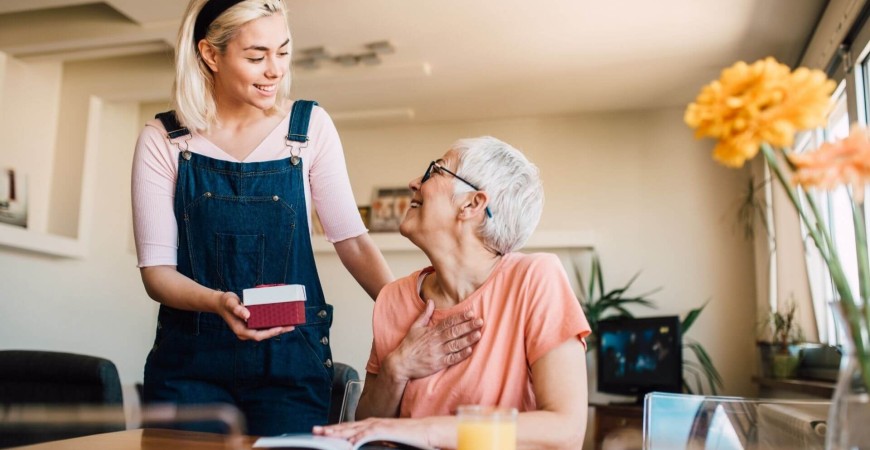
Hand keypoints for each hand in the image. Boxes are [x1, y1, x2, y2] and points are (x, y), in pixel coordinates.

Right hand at [215, 291, 293, 340]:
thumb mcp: (230, 303)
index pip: (258, 335)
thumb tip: (247, 315)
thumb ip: (237, 308)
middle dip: (278, 331)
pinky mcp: (253, 325)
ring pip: (266, 332)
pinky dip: (274, 325)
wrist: (222, 303)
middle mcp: (246, 333)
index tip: (280, 328)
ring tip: (291, 324)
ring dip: (278, 329)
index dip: (270, 333)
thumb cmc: (226, 302)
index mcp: (241, 331)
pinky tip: (283, 321)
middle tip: (291, 326)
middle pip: (265, 335)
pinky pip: (265, 327)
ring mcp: (250, 330)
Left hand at [313, 418, 431, 445]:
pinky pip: (370, 434)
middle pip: (348, 426)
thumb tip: (361, 446)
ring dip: (339, 432)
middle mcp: (375, 422)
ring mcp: (381, 425)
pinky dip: (359, 437)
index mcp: (374, 424)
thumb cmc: (411, 438)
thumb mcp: (388, 441)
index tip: (322, 433)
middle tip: (315, 431)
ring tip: (326, 435)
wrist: (428, 431)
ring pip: (355, 428)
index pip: (350, 427)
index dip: (335, 429)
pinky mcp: (388, 430)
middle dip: (331, 429)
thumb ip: (376, 442)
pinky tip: (350, 443)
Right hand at [386, 299, 482, 381]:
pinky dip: (461, 355)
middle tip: (480, 321)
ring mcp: (438, 353)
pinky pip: (452, 359)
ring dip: (468, 339)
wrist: (401, 364)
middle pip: (455, 332)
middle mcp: (436, 341)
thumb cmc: (408, 345)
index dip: (460, 317)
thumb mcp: (414, 327)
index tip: (471, 312)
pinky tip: (470, 350)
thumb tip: (430, 301)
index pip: (449, 322)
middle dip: (468, 326)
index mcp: (431, 331)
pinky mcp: (439, 364)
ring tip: (478, 334)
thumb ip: (424, 315)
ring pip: (456, 345)